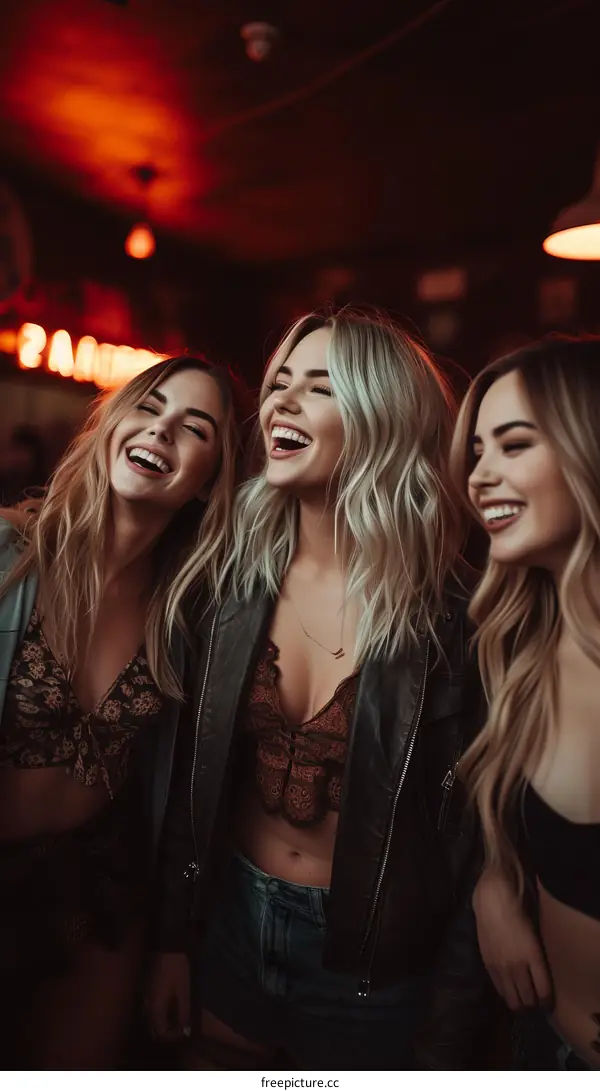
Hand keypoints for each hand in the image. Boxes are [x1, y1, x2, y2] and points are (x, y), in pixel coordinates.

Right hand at [146, 951, 191, 1042]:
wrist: (167, 948)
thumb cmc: (177, 970)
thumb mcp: (184, 992)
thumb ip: (184, 1013)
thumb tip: (185, 1031)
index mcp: (155, 1009)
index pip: (160, 1034)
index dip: (173, 1037)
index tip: (184, 1032)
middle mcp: (147, 1007)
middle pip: (155, 1028)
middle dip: (169, 1031)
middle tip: (182, 1027)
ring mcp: (146, 999)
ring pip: (154, 1019)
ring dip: (165, 1022)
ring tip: (179, 1019)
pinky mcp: (147, 992)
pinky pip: (153, 1009)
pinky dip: (162, 1013)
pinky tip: (172, 1008)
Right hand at [473, 867, 552, 1010]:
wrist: (493, 903)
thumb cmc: (519, 913)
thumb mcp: (536, 936)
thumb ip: (538, 959)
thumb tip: (541, 977)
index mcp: (533, 956)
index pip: (543, 991)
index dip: (547, 1001)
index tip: (548, 1002)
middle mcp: (518, 965)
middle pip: (528, 999)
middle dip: (533, 1004)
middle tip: (535, 1002)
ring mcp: (502, 967)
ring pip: (512, 998)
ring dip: (519, 1002)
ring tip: (522, 999)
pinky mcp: (489, 965)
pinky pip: (499, 988)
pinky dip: (506, 993)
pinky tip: (509, 991)